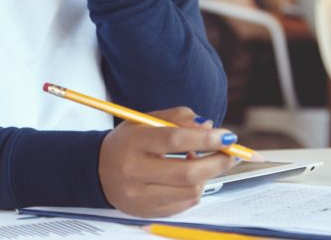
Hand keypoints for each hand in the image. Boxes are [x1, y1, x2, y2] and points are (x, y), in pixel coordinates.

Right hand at [98, 106, 235, 217]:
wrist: (99, 169)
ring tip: (203, 161)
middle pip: (186, 172)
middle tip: (231, 153)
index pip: (175, 139)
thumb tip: (208, 125)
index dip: (206, 139)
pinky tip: (189, 176)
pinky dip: (194, 189)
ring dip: (206, 175)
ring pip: (189, 190)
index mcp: (135, 142)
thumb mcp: (146, 119)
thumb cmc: (128, 141)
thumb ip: (177, 117)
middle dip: (217, 162)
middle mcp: (135, 171)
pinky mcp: (148, 212)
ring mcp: (141, 196)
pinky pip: (184, 204)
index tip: (228, 136)